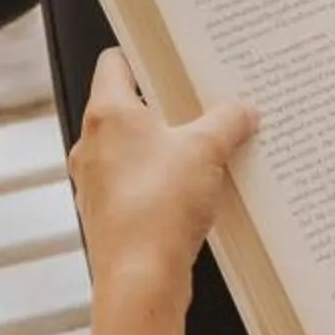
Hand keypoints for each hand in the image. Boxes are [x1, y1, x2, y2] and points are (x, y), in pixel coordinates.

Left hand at [69, 51, 257, 299]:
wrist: (140, 278)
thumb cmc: (159, 206)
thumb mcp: (207, 150)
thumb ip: (228, 121)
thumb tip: (243, 110)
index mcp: (107, 113)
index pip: (114, 62)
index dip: (144, 55)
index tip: (173, 58)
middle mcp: (92, 144)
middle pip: (128, 107)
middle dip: (168, 106)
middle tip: (205, 104)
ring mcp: (96, 181)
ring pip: (133, 150)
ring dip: (167, 148)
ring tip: (208, 150)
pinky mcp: (109, 214)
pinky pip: (137, 185)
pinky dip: (162, 183)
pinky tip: (195, 192)